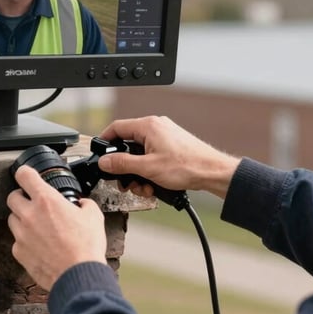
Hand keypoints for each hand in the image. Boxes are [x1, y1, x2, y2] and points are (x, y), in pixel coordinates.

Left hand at [7, 164, 107, 290]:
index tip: (27, 175)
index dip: (25, 172)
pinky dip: (25, 241)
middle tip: (32, 203)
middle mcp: (29, 215)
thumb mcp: (94, 216)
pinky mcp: (19, 253)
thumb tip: (82, 204)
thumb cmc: (86, 247)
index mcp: (47, 201)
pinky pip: (17, 241)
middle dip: (21, 197)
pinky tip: (39, 246)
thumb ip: (84, 204)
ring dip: (22, 219)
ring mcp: (21, 235)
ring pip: (12, 219)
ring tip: (38, 226)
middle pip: (12, 197)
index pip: (25, 176)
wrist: (78, 275)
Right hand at [97, 115, 239, 198]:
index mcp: (148, 126)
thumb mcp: (147, 168)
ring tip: (144, 187)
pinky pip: (152, 156)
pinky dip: (149, 171)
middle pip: (128, 144)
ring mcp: (165, 136)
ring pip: (140, 153)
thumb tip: (105, 161)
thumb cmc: (187, 166)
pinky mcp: (171, 146)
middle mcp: (156, 127)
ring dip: (138, 173)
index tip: (100, 154)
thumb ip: (122, 164)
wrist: (212, 172)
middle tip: (125, 181)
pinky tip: (154, 185)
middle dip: (125, 166)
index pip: (117, 127)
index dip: (105, 141)